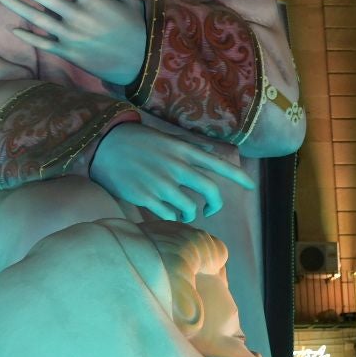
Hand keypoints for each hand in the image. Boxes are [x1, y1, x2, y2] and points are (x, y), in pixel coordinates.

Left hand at [0, 0, 145, 85]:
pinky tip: (15, 29)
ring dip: (17, 6)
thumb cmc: (137, 29)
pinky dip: (28, 36)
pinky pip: (43, 43)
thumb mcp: (129, 1)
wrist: (139, 63)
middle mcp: (77, 16)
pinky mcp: (68, 52)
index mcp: (92, 0)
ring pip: (37, 18)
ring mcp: (70, 35)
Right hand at [91, 123, 254, 221]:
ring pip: (190, 208)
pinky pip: (169, 215)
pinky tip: (166, 212)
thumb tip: (212, 151)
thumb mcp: (167, 139)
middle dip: (216, 204)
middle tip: (211, 209)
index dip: (238, 177)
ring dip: (190, 214)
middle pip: (211, 191)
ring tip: (183, 212)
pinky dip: (171, 217)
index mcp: (183, 150)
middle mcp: (177, 166)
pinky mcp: (146, 197)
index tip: (250, 187)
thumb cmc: (137, 141)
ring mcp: (162, 183)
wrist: (104, 145)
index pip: (219, 164)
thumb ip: (191, 147)